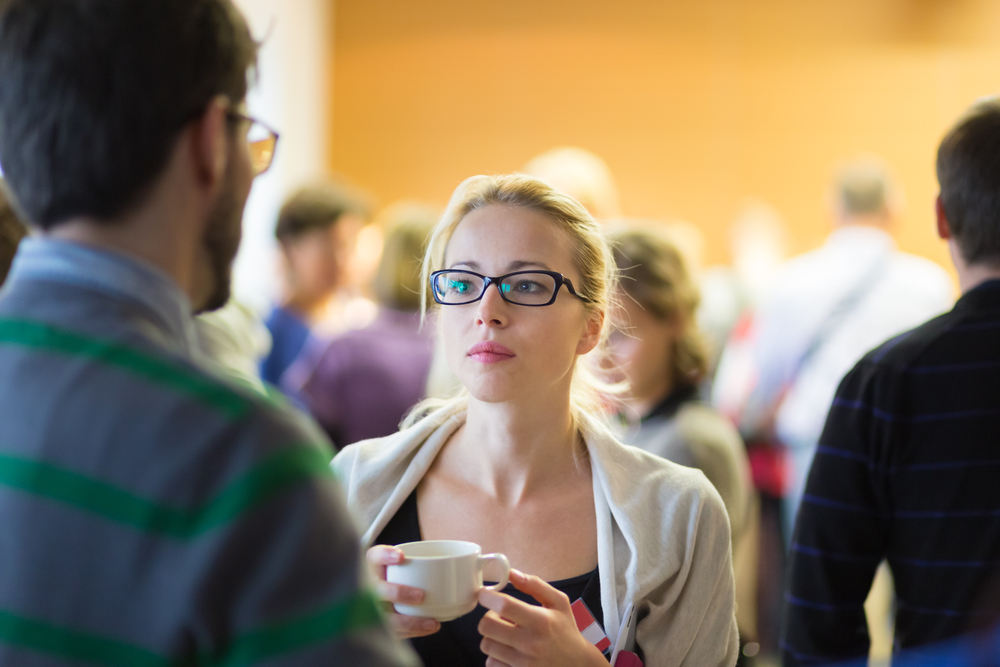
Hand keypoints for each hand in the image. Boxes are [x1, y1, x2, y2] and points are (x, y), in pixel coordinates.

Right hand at [366, 544, 440, 638]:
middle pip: (376, 590)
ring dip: (408, 621)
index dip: (385, 556)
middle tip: (421, 595)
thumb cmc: (403, 576)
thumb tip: (473, 561)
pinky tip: (431, 626)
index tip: (401, 556)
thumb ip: (429, 561)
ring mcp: (371, 608)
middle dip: (397, 593)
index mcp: (375, 566)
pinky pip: (394, 632)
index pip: (374, 557)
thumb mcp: (408, 564)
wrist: (383, 598)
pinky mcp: (380, 625)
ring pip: (383, 618)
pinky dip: (414, 630)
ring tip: (431, 622)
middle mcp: (369, 587)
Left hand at [477, 568, 607, 666]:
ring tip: (506, 635)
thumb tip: (511, 573)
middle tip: (498, 617)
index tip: (484, 594)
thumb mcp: (559, 603)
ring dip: (491, 637)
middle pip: (487, 626)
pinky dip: (495, 656)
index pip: (504, 605)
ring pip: (486, 644)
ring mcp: (522, 663)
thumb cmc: (566, 631)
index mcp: (540, 621)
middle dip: (488, 618)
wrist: (577, 665)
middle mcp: (530, 643)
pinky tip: (508, 651)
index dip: (487, 597)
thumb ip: (535, 585)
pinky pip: (491, 663)